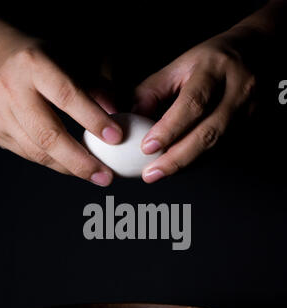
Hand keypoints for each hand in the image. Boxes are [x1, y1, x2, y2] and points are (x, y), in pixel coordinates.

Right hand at [0, 18, 121, 185]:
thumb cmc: (40, 59)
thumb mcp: (71, 58)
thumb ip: (97, 85)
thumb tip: (118, 115)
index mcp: (34, 64)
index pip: (67, 96)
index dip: (93, 119)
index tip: (116, 137)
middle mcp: (12, 89)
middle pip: (48, 135)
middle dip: (80, 161)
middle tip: (105, 176)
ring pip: (37, 152)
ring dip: (70, 168)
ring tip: (95, 174)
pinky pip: (29, 155)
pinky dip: (55, 163)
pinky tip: (73, 166)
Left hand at [133, 30, 257, 182]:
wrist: (255, 53)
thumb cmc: (211, 61)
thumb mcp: (179, 65)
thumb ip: (152, 92)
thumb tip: (131, 121)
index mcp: (215, 69)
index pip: (193, 102)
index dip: (169, 128)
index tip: (147, 147)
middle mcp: (238, 90)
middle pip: (209, 132)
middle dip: (177, 158)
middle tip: (151, 173)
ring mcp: (250, 112)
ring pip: (216, 147)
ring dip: (186, 164)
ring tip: (160, 173)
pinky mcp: (251, 127)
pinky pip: (222, 151)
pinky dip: (198, 161)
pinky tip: (179, 166)